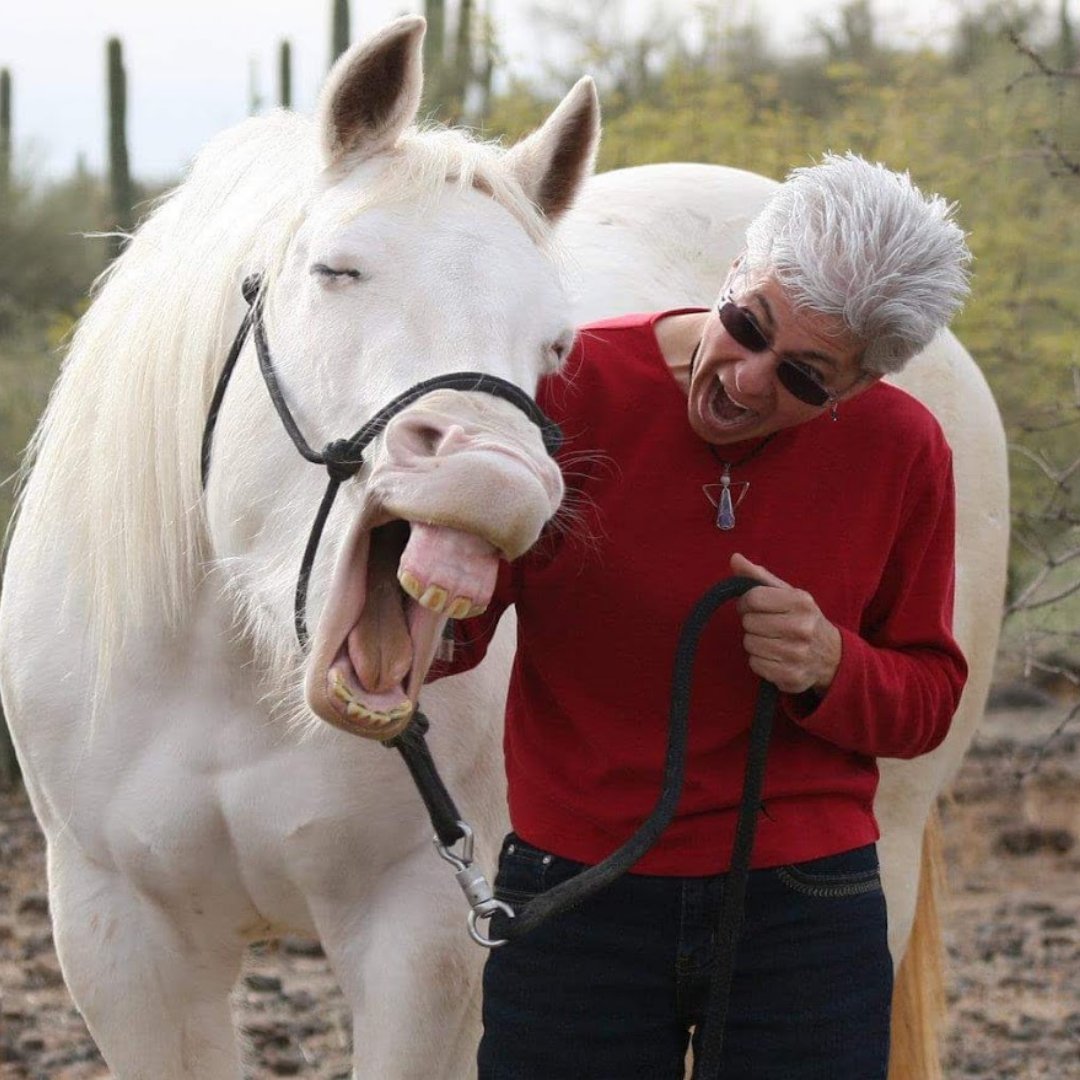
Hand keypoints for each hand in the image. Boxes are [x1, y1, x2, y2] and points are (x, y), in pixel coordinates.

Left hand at [730, 553, 841, 694]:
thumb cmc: (801, 618)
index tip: (752, 606)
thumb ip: (758, 576)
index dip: (746, 603)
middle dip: (752, 624)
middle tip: (767, 626)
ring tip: (772, 641)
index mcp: (801, 602)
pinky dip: (760, 661)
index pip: (753, 598)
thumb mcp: (787, 593)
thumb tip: (734, 558)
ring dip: (755, 643)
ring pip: (749, 644)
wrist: (831, 655)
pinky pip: (755, 664)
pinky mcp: (791, 676)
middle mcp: (802, 627)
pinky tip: (775, 656)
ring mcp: (797, 654)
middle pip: (749, 623)